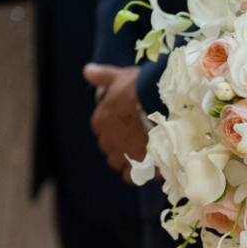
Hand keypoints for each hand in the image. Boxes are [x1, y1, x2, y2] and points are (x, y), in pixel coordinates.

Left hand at [83, 63, 148, 183]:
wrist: (156, 101)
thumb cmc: (136, 87)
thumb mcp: (118, 77)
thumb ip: (103, 76)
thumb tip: (88, 70)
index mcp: (101, 122)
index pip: (103, 130)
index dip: (116, 128)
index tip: (128, 123)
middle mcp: (109, 143)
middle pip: (113, 151)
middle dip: (124, 148)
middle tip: (140, 138)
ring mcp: (125, 156)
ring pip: (124, 166)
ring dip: (133, 163)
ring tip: (149, 156)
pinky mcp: (142, 165)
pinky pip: (142, 176)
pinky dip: (149, 173)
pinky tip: (159, 164)